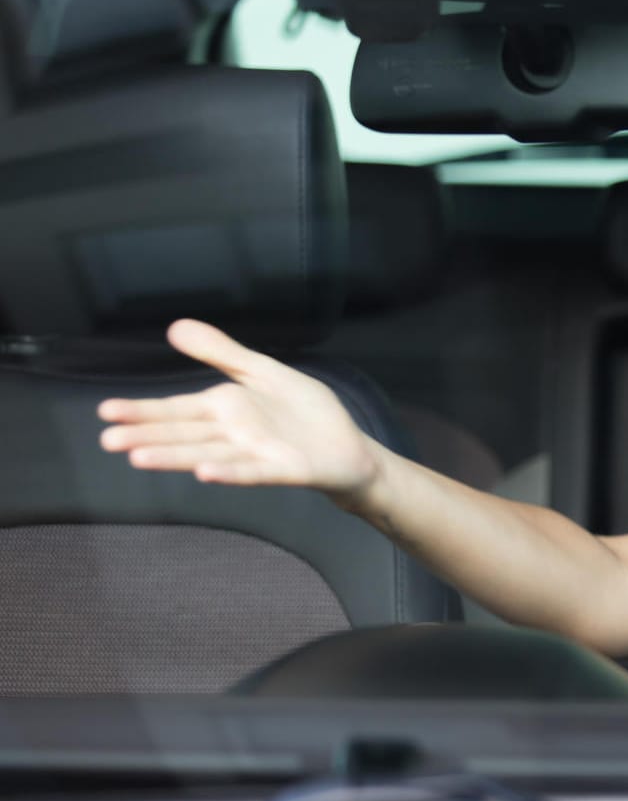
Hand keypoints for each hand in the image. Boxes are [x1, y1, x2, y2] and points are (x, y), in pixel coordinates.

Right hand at [97, 319, 382, 504]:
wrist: (349, 447)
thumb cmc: (304, 413)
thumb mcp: (261, 372)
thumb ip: (222, 352)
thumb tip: (175, 327)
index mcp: (225, 409)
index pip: (176, 409)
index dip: (143, 410)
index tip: (105, 411)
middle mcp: (233, 434)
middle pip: (184, 434)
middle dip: (147, 436)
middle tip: (107, 440)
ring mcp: (256, 454)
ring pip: (208, 454)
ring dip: (175, 457)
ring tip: (139, 457)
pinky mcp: (283, 470)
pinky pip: (252, 472)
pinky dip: (230, 472)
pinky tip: (205, 473)